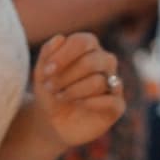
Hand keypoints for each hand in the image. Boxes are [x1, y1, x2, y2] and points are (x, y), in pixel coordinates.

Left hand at [32, 33, 127, 147]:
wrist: (52, 121)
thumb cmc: (50, 90)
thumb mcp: (42, 72)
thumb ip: (48, 52)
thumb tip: (59, 38)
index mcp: (89, 48)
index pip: (83, 42)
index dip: (64, 55)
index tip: (47, 71)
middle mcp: (105, 62)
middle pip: (92, 61)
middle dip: (66, 75)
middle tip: (49, 87)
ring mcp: (113, 83)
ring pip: (98, 81)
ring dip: (73, 91)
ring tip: (59, 96)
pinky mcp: (117, 106)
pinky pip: (111, 101)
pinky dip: (90, 103)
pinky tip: (77, 104)